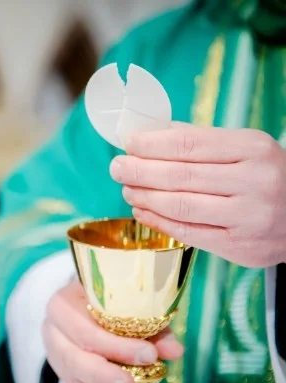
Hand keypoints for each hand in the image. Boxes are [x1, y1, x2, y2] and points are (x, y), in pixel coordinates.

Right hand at [43, 280, 183, 382]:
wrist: (79, 306)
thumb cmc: (104, 301)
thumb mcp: (124, 304)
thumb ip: (149, 326)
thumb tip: (175, 351)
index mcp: (63, 305)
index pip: (87, 330)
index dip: (117, 345)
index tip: (150, 354)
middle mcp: (53, 330)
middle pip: (76, 359)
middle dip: (106, 375)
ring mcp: (55, 355)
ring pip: (75, 380)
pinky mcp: (61, 373)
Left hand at [109, 124, 285, 267]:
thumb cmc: (267, 176)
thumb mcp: (246, 148)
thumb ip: (200, 141)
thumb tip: (151, 133)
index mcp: (253, 149)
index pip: (188, 145)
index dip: (151, 145)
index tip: (129, 144)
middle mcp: (253, 182)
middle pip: (179, 176)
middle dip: (139, 171)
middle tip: (117, 168)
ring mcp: (247, 217)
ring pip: (179, 206)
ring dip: (144, 196)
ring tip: (127, 188)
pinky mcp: (239, 246)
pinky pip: (187, 232)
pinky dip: (157, 220)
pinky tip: (142, 210)